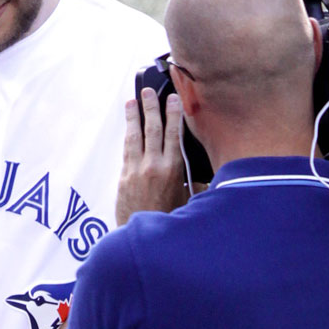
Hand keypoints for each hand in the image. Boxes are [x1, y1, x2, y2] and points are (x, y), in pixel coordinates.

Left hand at [115, 88, 187, 226]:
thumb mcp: (188, 202)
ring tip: (133, 100)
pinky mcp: (124, 177)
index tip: (174, 99)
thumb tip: (204, 176)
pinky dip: (128, 134)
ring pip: (136, 136)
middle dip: (152, 108)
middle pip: (154, 130)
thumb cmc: (168, 221)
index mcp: (173, 170)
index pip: (174, 135)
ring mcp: (136, 170)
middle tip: (149, 91)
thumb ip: (195, 185)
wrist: (143, 237)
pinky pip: (127, 149)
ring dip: (135, 116)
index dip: (174, 114)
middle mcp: (154, 166)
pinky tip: (128, 125)